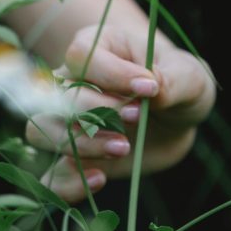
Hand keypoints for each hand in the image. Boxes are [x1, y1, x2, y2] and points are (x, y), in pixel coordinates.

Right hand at [26, 22, 215, 202]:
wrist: (176, 120)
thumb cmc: (179, 84)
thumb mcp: (189, 76)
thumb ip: (173, 79)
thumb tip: (153, 87)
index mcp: (98, 46)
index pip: (81, 55)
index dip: (111, 74)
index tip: (149, 88)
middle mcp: (72, 80)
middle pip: (56, 94)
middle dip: (96, 110)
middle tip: (137, 116)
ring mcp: (66, 120)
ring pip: (41, 130)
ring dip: (79, 143)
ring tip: (123, 148)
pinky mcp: (71, 157)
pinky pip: (48, 175)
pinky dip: (65, 183)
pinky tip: (99, 180)